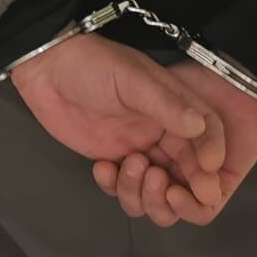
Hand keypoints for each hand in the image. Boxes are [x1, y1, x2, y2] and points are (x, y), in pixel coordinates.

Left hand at [12, 35, 227, 208]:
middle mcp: (161, 131)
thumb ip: (167, 105)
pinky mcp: (111, 160)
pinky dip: (116, 187)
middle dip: (182, 187)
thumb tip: (200, 126)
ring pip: (156, 188)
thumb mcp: (133, 80)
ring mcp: (136, 147)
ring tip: (130, 166)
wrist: (46, 69)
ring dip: (146, 191)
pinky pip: (124, 188)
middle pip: (187, 171)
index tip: (207, 180)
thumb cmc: (92, 65)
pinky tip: (102, 169)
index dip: (211, 158)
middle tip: (166, 189)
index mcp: (175, 107)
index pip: (206, 135)